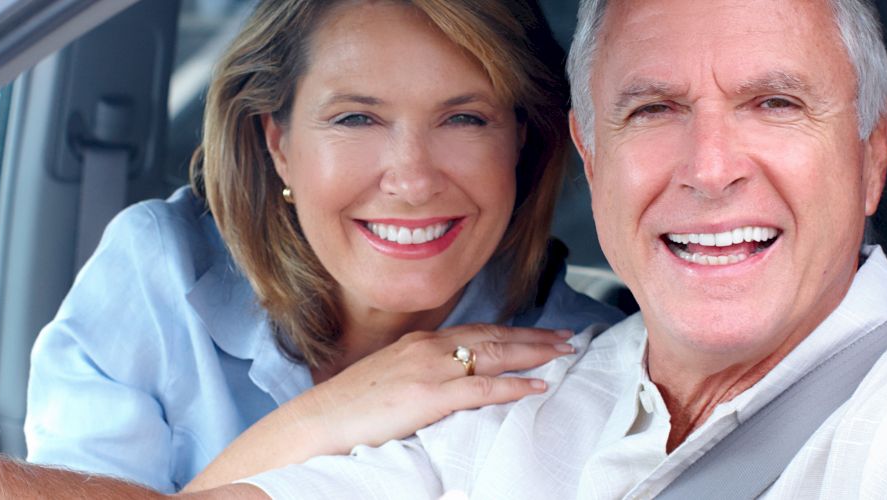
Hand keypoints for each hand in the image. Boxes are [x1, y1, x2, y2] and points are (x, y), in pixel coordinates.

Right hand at [291, 324, 576, 454]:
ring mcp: (430, 369)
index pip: (476, 331)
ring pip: (495, 354)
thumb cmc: (350, 408)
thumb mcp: (389, 380)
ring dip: (534, 353)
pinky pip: (484, 387)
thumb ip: (419, 375)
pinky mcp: (430, 394)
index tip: (540, 333)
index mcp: (419, 343)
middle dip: (534, 337)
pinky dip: (515, 385)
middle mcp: (429, 347)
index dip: (512, 331)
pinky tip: (537, 387)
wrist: (319, 421)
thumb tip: (446, 385)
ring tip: (564, 354)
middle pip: (494, 336)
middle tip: (568, 338)